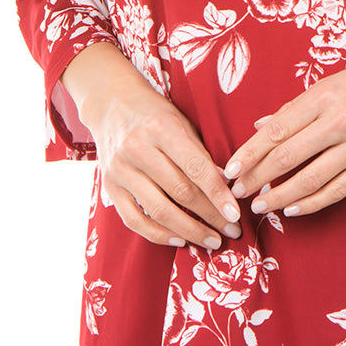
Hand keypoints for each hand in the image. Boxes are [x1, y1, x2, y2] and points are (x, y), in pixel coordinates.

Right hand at [62, 43, 241, 249]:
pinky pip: (134, 220)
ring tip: (212, 240)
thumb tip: (227, 187)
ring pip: (159, 210)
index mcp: (162, 128)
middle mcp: (137, 149)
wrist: (111, 105)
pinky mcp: (109, 187)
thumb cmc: (156, 115)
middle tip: (232, 231)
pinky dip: (159, 235)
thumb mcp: (183, 122)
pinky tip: (180, 240)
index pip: (196, 168)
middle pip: (180, 192)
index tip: (235, 215)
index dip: (218, 194)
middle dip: (210, 216)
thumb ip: (202, 154)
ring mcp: (120, 170)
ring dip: (189, 231)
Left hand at [223, 47, 345, 217]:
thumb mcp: (328, 85)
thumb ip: (294, 109)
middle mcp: (336, 122)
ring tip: (260, 205)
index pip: (275, 131)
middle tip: (236, 193)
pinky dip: (311, 202)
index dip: (249, 154)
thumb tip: (259, 126)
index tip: (230, 170)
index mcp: (320, 98)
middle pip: (286, 157)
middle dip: (257, 178)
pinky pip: (336, 189)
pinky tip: (292, 209)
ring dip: (280, 196)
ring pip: (310, 179)